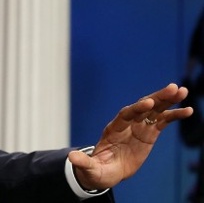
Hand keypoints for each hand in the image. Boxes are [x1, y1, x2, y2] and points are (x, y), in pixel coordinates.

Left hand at [68, 83, 192, 190]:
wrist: (106, 171)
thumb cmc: (98, 169)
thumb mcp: (90, 168)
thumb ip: (84, 162)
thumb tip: (71, 158)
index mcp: (113, 129)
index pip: (125, 115)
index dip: (136, 108)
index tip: (148, 103)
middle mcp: (127, 124)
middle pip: (142, 107)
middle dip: (156, 97)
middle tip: (172, 88)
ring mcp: (139, 127)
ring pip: (154, 110)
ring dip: (168, 100)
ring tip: (182, 91)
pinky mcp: (149, 133)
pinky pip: (163, 121)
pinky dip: (174, 115)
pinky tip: (187, 110)